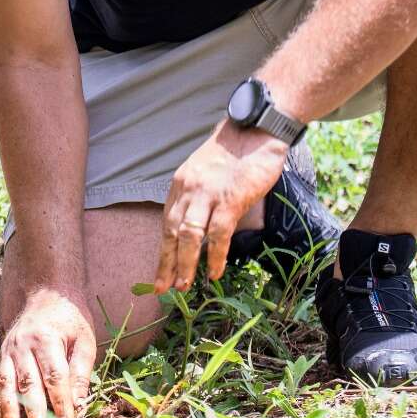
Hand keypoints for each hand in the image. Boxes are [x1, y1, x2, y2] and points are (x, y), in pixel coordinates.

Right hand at [0, 286, 94, 417]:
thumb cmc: (69, 319)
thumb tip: (79, 403)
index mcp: (46, 338)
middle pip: (29, 382)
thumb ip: (81, 371)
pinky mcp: (2, 355)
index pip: (54, 375)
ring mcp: (9, 349)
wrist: (46, 293)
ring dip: (11, 410)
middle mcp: (23, 344)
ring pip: (8, 384)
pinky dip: (1, 403)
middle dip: (35, 409)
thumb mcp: (84, 339)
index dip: (61, 400)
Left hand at [153, 123, 285, 293]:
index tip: (159, 273)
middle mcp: (188, 189)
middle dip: (165, 263)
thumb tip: (201, 227)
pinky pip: (218, 234)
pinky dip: (214, 256)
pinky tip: (213, 273)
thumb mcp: (208, 172)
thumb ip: (200, 196)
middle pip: (170, 232)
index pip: (166, 222)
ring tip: (183, 286)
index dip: (163, 250)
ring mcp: (208, 195)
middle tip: (162, 288)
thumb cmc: (237, 151)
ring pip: (189, 236)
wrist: (257, 129)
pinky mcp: (230, 200)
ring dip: (185, 264)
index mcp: (181, 183)